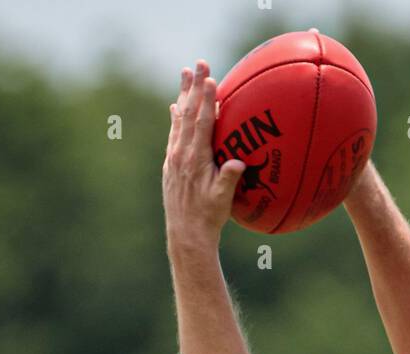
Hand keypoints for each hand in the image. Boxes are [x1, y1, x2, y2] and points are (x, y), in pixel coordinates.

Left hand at [163, 60, 245, 252]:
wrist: (185, 234)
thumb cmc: (209, 219)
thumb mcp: (222, 201)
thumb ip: (228, 179)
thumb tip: (238, 162)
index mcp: (195, 160)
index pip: (201, 123)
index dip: (206, 100)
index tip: (210, 78)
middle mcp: (181, 154)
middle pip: (187, 113)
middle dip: (194, 87)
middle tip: (198, 63)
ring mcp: (174, 157)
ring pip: (178, 119)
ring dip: (183, 95)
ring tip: (185, 73)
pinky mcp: (171, 164)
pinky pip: (174, 133)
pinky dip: (175, 117)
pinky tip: (175, 106)